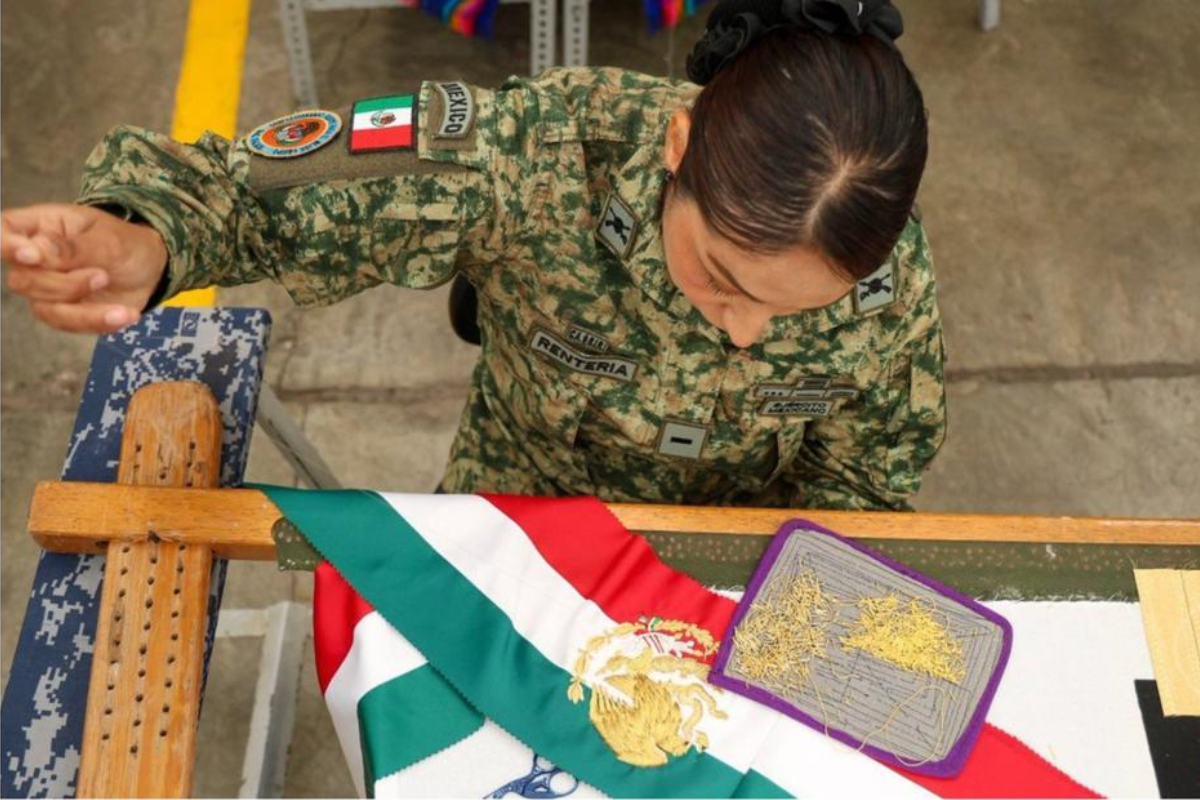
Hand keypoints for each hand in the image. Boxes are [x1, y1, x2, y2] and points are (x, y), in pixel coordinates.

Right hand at [1, 203, 168, 333]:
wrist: (151, 270)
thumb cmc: (126, 244)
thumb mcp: (110, 240)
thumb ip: (74, 247)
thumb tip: (34, 251)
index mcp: (42, 226)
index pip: (3, 229)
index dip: (4, 244)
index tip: (30, 255)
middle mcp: (36, 258)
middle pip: (22, 279)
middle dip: (63, 284)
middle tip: (102, 275)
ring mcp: (47, 288)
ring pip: (42, 307)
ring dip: (82, 307)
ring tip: (120, 301)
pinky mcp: (64, 312)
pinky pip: (68, 324)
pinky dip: (97, 321)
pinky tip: (125, 315)